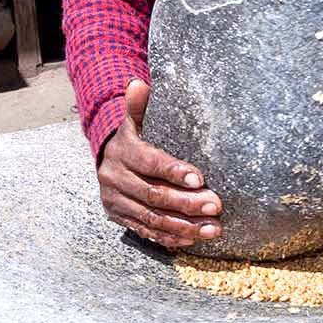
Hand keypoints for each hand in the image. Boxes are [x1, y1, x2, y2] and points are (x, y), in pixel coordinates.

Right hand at [97, 80, 222, 248]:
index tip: (200, 179)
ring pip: (152, 219)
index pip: (150, 162)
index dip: (174, 171)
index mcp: (122, 152)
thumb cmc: (133, 138)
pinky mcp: (120, 219)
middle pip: (153, 195)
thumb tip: (138, 83)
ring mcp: (116, 202)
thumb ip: (139, 106)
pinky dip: (171, 238)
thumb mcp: (135, 121)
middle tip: (216, 205)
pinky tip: (193, 238)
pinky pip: (147, 232)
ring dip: (184, 226)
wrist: (106, 159)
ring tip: (213, 228)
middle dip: (186, 203)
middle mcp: (114, 179)